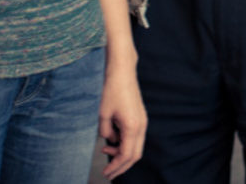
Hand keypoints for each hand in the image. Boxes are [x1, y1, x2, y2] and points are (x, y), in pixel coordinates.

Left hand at [98, 63, 147, 178]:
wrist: (122, 71)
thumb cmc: (112, 89)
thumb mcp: (103, 113)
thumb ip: (105, 131)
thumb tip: (109, 139)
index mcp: (132, 127)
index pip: (126, 155)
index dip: (116, 167)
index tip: (106, 173)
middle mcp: (141, 126)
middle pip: (135, 155)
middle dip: (121, 166)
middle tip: (108, 173)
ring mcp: (143, 121)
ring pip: (136, 147)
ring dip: (122, 153)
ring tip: (106, 151)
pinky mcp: (140, 117)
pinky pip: (135, 137)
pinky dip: (124, 143)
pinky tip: (112, 139)